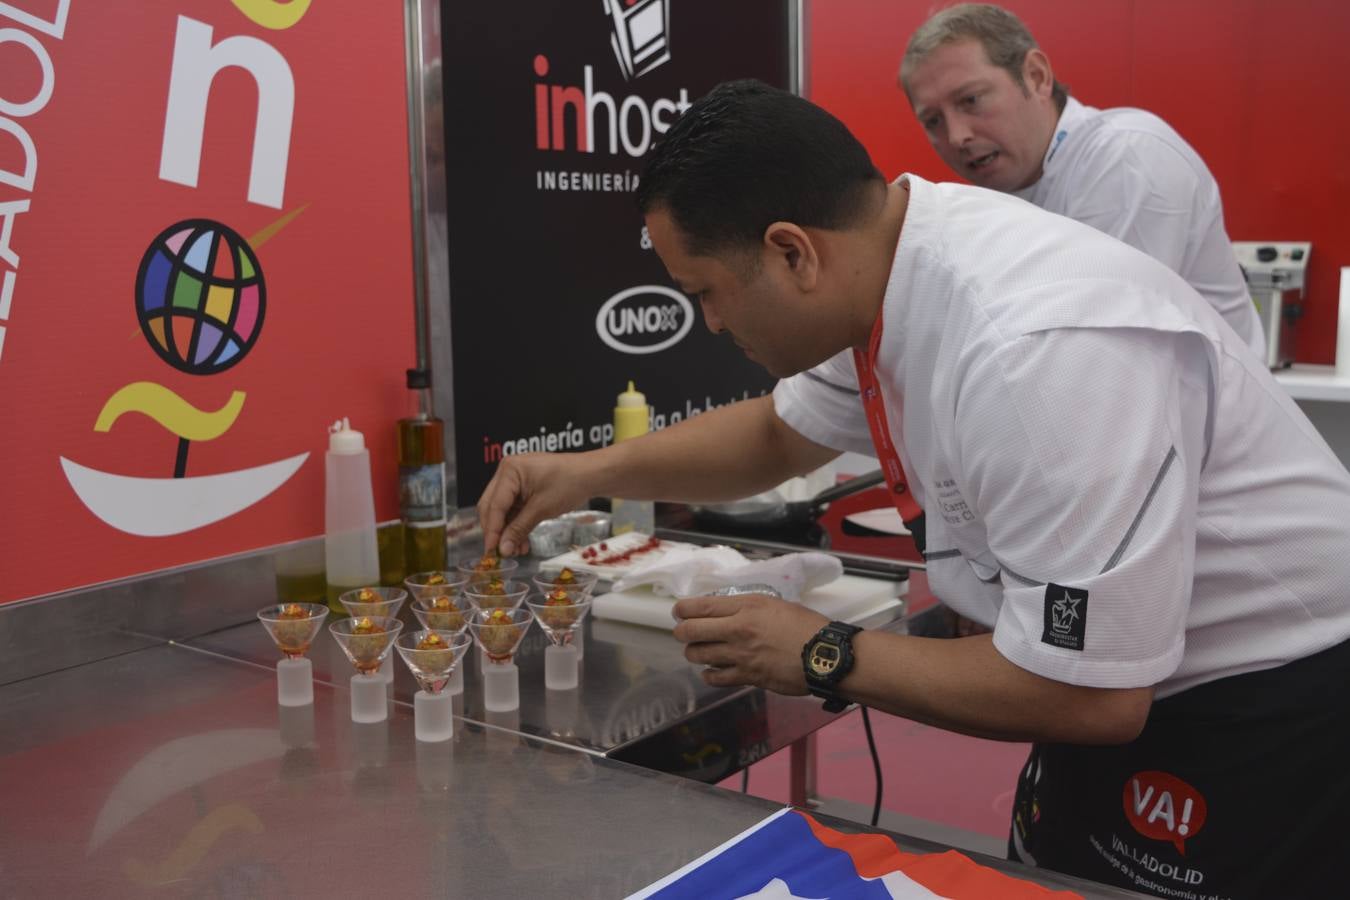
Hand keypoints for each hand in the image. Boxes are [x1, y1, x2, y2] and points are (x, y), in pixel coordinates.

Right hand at [477, 453, 592, 556]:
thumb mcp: (542, 509)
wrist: (591, 475)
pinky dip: (516, 525)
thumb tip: (503, 549)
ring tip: (516, 551)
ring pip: (502, 511)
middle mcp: (507, 472)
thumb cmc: (570, 483)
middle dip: (497, 531)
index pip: (494, 505)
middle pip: (492, 507)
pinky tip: (522, 542)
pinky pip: (513, 509)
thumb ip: (519, 529)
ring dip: (507, 531)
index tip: (491, 551)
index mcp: (509, 471)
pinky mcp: (523, 488)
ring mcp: (515, 480)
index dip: (492, 530)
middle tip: (500, 553)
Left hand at [672, 593, 828, 693]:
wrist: (825, 655)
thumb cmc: (806, 626)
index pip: (699, 606)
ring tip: (701, 650)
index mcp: (746, 606)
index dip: (681, 609)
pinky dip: (709, 674)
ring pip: (697, 655)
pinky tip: (713, 670)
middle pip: (689, 631)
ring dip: (694, 652)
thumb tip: (724, 612)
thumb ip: (747, 607)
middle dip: (681, 631)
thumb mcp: (775, 604)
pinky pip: (714, 677)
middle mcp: (738, 629)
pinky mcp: (747, 677)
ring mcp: (740, 656)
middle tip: (685, 632)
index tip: (679, 611)